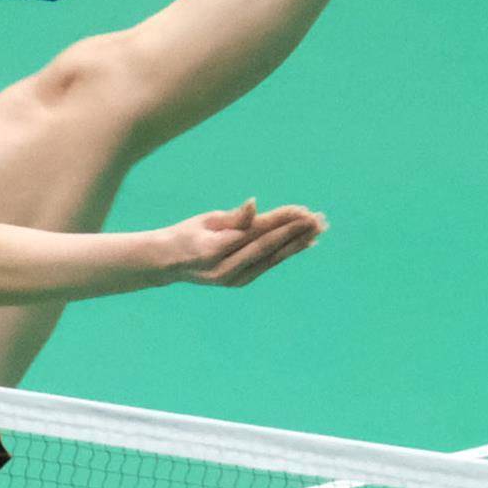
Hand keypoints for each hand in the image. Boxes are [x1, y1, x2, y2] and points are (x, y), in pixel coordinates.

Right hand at [157, 202, 325, 288]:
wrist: (167, 264)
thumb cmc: (186, 235)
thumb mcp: (205, 221)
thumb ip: (233, 217)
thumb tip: (255, 205)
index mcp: (215, 250)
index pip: (257, 233)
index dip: (282, 221)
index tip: (303, 210)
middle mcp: (227, 270)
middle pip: (269, 248)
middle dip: (297, 233)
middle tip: (320, 220)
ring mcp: (234, 280)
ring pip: (272, 259)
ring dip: (298, 244)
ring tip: (319, 230)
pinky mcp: (240, 282)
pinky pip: (268, 265)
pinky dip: (287, 253)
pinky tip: (305, 244)